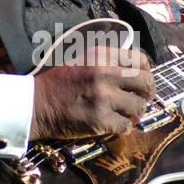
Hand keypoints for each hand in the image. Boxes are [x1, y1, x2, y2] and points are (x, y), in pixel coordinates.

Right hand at [31, 48, 156, 139]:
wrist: (36, 105)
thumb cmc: (59, 84)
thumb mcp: (83, 60)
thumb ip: (109, 61)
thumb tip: (139, 70)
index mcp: (101, 55)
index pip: (141, 60)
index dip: (147, 72)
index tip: (143, 82)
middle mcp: (104, 73)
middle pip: (146, 82)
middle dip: (147, 93)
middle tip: (141, 100)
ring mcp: (103, 98)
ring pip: (139, 107)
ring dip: (134, 112)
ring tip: (123, 113)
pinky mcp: (100, 120)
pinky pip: (126, 126)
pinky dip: (122, 127)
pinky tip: (113, 124)